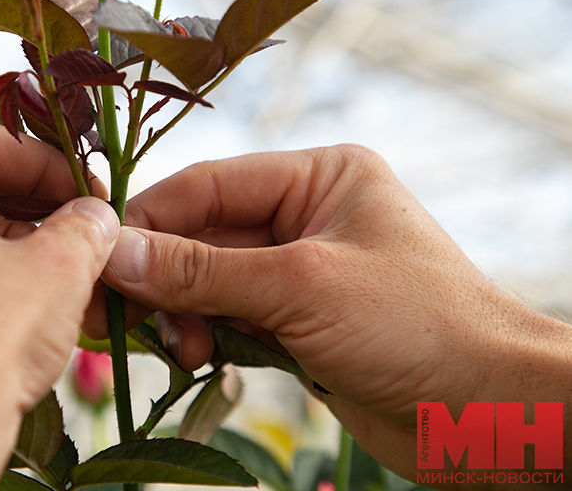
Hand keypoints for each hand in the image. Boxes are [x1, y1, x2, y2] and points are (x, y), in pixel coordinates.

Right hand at [92, 145, 571, 482]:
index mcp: (317, 177)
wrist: (490, 413)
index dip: (149, 220)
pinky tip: (198, 358)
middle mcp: (305, 216)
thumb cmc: (414, 326)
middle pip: (202, 236)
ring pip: (209, 282)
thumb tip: (113, 253)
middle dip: (162, 277)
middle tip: (118, 315)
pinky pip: (229, 319)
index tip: (100, 258)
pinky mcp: (296, 323)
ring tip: (181, 350)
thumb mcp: (300, 287)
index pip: (208, 186)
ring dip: (183, 313)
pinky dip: (206, 336)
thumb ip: (200, 271)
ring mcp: (299, 272)